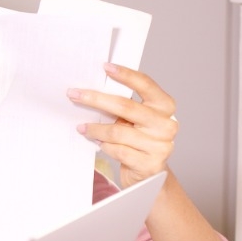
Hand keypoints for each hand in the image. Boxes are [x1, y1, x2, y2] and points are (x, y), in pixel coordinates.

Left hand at [68, 63, 177, 186]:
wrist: (148, 173)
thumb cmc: (138, 140)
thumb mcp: (135, 120)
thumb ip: (124, 106)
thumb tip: (92, 91)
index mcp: (165, 107)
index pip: (146, 85)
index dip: (126, 75)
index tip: (105, 67)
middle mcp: (166, 124)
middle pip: (126, 107)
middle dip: (96, 99)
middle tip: (75, 94)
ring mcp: (160, 145)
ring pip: (118, 131)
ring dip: (95, 128)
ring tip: (83, 127)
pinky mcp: (150, 164)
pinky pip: (118, 150)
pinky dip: (104, 145)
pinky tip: (98, 143)